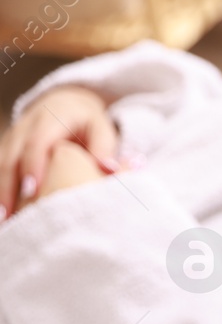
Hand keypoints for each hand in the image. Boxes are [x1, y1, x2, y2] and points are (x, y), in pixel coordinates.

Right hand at [0, 85, 120, 218]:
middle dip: (8, 184)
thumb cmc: (89, 124)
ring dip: (0, 190)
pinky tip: (4, 211)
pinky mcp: (8, 147)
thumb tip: (108, 168)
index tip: (33, 190)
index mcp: (51, 118)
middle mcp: (26, 125)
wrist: (68, 105)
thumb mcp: (102, 129)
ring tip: (4, 219)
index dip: (33, 165)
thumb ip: (104, 147)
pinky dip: (1, 188)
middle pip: (12, 155)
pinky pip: (0, 167)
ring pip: (1, 162)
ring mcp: (14, 136)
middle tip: (10, 213)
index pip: (37, 142)